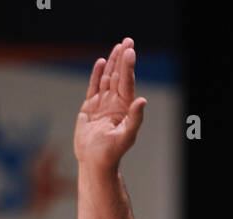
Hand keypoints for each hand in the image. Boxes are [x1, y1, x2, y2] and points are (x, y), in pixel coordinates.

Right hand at [74, 38, 146, 170]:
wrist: (94, 162)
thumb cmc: (111, 153)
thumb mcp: (126, 136)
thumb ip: (135, 119)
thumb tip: (142, 100)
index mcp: (125, 109)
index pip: (127, 83)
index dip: (128, 67)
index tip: (130, 51)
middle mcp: (115, 104)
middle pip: (119, 77)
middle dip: (123, 59)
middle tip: (127, 41)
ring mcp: (102, 104)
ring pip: (107, 79)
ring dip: (112, 63)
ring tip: (117, 47)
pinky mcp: (90, 108)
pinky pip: (94, 87)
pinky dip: (97, 75)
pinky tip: (101, 62)